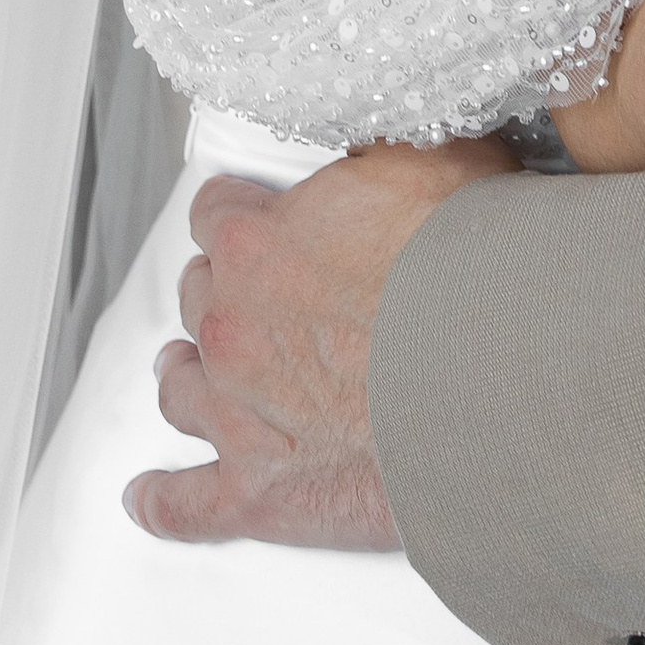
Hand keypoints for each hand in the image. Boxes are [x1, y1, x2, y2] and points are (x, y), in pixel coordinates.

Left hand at [126, 135, 514, 548]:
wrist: (495, 377)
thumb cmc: (468, 271)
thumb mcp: (434, 160)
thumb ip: (382, 149)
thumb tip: (372, 141)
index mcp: (258, 243)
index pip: (216, 216)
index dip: (238, 218)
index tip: (253, 224)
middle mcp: (232, 325)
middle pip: (199, 299)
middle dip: (221, 296)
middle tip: (247, 301)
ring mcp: (237, 412)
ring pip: (182, 390)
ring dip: (186, 379)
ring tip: (186, 377)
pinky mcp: (259, 489)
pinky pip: (188, 503)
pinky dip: (165, 501)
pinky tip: (148, 498)